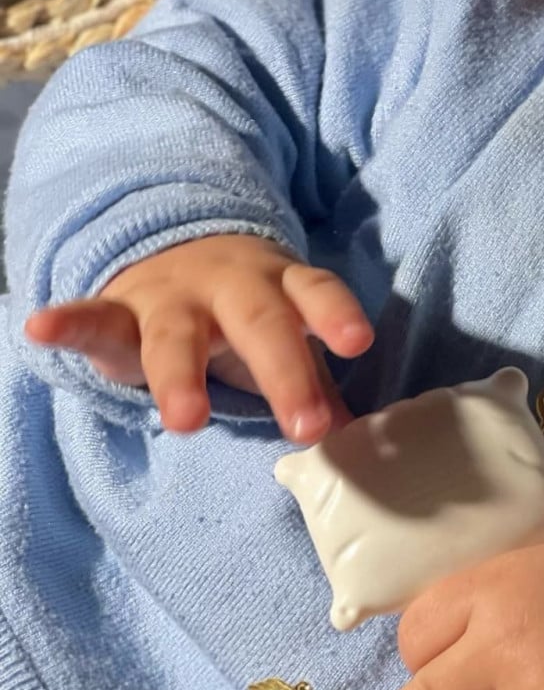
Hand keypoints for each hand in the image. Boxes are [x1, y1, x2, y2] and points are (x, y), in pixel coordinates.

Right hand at [23, 235, 372, 442]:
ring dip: (180, 376)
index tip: (356, 343)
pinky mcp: (118, 310)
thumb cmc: (246, 313)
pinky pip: (92, 316)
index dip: (335, 315)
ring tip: (186, 421)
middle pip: (258, 322)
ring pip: (176, 334)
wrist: (176, 252)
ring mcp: (172, 296)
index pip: (314, 293)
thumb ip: (319, 382)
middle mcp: (231, 285)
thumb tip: (357, 437)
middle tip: (305, 425)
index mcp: (281, 287)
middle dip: (282, 372)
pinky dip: (67, 323)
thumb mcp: (286, 339)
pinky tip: (40, 329)